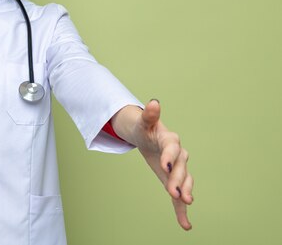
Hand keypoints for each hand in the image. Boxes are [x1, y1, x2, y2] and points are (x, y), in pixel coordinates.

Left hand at [134, 100, 193, 229]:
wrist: (147, 136)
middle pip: (180, 167)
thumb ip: (148, 115)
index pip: (171, 147)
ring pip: (184, 180)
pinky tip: (185, 225)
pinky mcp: (173, 179)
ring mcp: (177, 168)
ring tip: (185, 203)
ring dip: (185, 191)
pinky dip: (182, 210)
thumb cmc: (145, 128)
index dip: (169, 156)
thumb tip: (153, 102)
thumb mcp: (143, 122)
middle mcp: (178, 154)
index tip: (165, 166)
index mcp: (169, 139)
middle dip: (178, 179)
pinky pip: (179, 195)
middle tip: (174, 193)